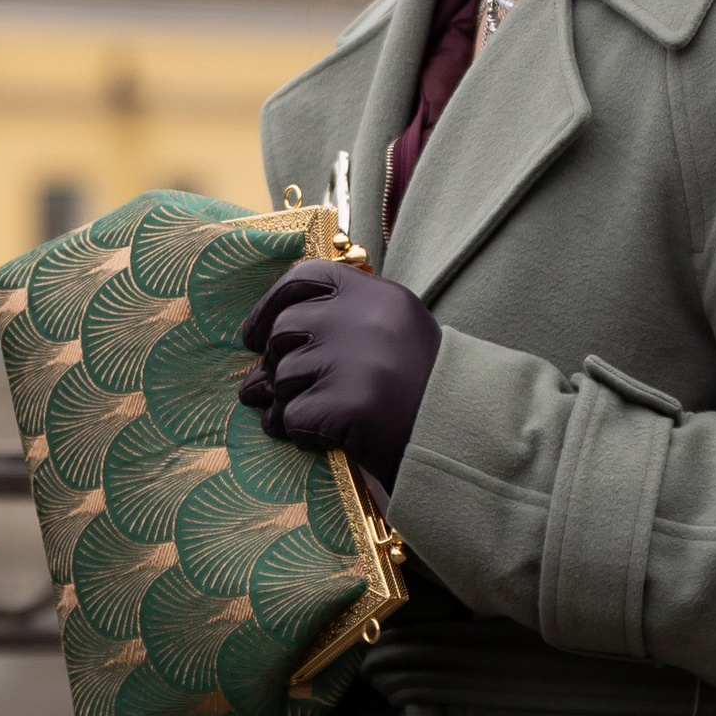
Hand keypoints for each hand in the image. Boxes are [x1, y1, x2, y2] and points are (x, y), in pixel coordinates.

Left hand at [239, 262, 440, 494]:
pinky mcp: (348, 403)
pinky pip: (292, 416)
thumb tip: (262, 338)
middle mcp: (365, 317)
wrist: (461, 437)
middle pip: (284, 329)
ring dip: (287, 401)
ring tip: (312, 416)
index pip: (303, 277)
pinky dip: (298, 432)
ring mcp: (355, 359)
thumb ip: (341, 320)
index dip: (268, 306)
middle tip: (277, 387)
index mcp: (377, 294)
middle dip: (274, 362)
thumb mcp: (393, 331)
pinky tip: (322, 437)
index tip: (254, 336)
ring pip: (283, 375)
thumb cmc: (422, 388)